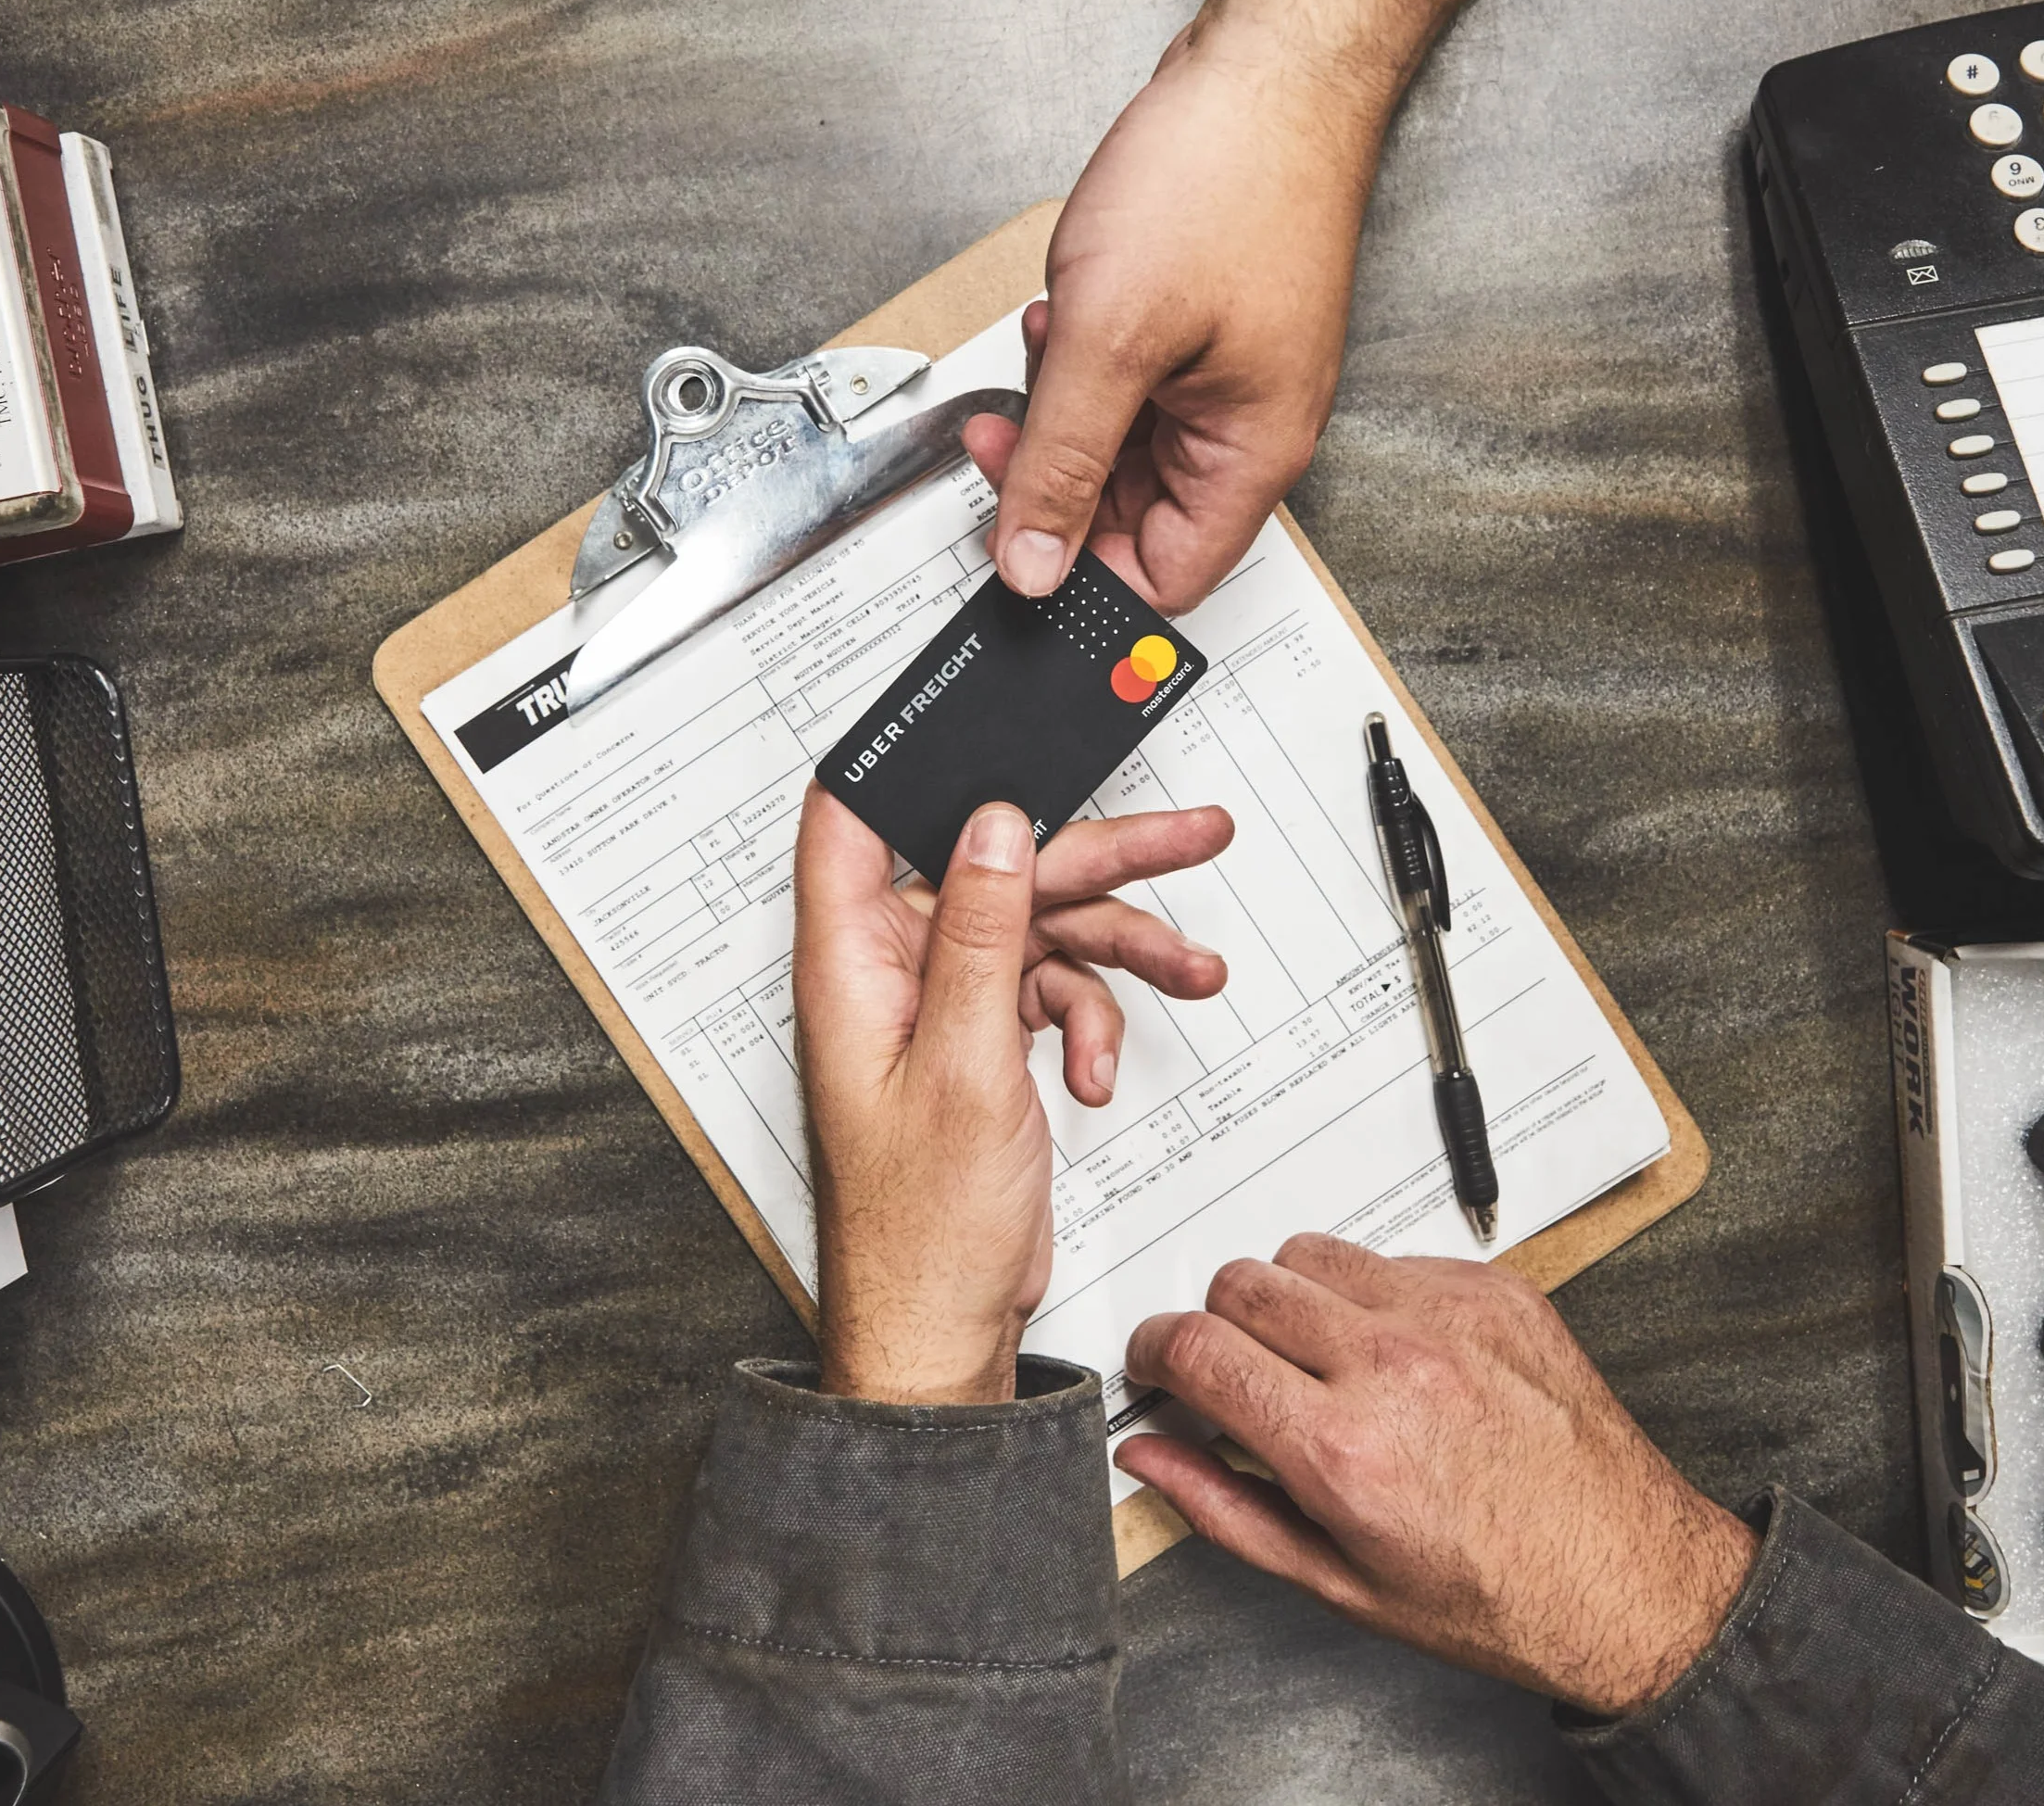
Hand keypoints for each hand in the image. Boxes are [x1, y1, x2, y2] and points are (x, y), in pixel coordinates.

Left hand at [796, 789, 1233, 1403]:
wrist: (947, 1324)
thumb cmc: (920, 1230)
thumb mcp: (963, 1067)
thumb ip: (979, 937)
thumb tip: (990, 827)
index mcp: (851, 965)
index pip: (856, 821)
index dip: (913, 760)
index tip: (985, 718)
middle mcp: (891, 974)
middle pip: (995, 867)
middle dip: (1097, 858)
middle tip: (1187, 834)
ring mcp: (940, 1008)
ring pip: (1041, 927)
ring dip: (1119, 951)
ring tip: (1192, 967)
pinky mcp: (982, 1042)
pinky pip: (1051, 988)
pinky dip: (1091, 1017)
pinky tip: (1096, 1067)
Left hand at [967, 0, 1504, 612]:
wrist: (1269, 70)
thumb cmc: (1227, 178)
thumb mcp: (1112, 340)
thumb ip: (1064, 462)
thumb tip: (1033, 564)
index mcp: (1250, 455)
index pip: (1163, 576)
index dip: (1083, 571)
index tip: (1015, 543)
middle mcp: (1247, 427)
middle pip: (1132, 511)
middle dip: (1058, 469)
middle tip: (1007, 427)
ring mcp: (1226, 378)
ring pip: (1120, 443)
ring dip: (1064, 406)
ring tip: (1052, 336)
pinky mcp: (1202, 331)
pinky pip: (1127, 383)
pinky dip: (1082, 359)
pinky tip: (1068, 310)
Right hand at [1115, 1235, 1754, 1714]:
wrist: (1630, 1579)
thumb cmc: (1499, 1596)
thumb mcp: (1338, 1582)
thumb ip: (1225, 1508)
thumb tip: (1152, 1458)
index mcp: (1344, 1448)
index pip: (1196, 1348)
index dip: (1154, 1354)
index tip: (1158, 1367)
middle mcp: (1395, 1366)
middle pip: (1240, 1283)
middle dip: (1215, 1326)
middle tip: (1233, 1373)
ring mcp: (1451, 1317)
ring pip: (1309, 1252)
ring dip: (1289, 1298)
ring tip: (1315, 1360)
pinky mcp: (1497, 1290)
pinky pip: (1392, 1257)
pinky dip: (1371, 1295)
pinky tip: (1393, 1354)